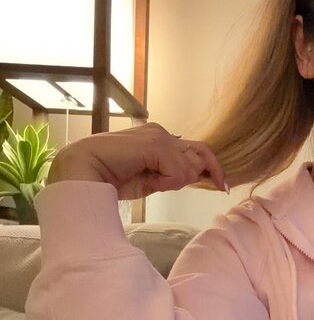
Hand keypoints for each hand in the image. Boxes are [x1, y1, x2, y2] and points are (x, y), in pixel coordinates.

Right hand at [46, 122, 227, 198]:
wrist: (84, 174)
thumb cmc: (112, 178)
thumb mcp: (152, 180)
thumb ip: (173, 175)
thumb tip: (197, 175)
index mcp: (161, 139)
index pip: (198, 150)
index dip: (213, 168)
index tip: (223, 187)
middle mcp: (162, 133)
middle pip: (200, 156)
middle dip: (197, 176)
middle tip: (178, 185)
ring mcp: (159, 135)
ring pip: (190, 166)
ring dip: (173, 182)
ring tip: (150, 181)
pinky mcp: (155, 143)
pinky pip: (178, 172)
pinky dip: (166, 182)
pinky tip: (148, 180)